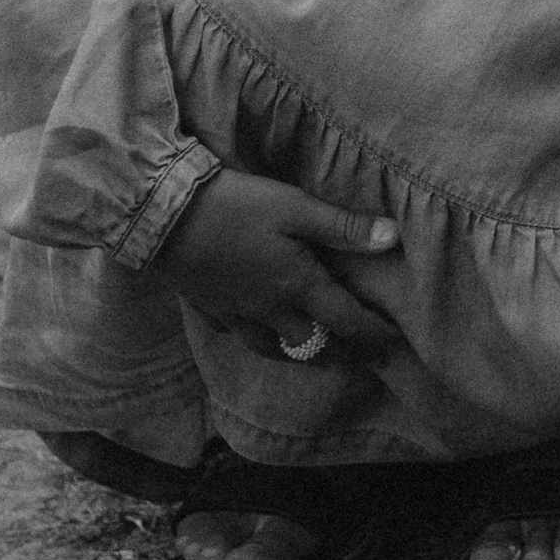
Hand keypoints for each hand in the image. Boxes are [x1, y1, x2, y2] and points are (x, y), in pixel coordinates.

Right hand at [152, 168, 406, 357]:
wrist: (162, 214)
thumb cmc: (235, 206)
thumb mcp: (294, 207)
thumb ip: (342, 227)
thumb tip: (392, 239)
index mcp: (297, 287)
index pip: (348, 323)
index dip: (376, 335)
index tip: (397, 343)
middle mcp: (270, 311)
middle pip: (314, 346)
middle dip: (343, 352)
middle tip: (363, 353)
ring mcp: (236, 314)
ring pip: (275, 349)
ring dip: (301, 353)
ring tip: (315, 349)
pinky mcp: (208, 308)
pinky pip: (238, 335)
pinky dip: (256, 338)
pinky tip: (256, 329)